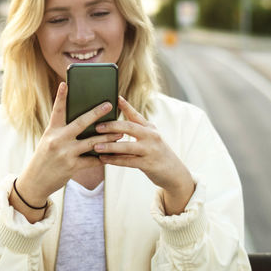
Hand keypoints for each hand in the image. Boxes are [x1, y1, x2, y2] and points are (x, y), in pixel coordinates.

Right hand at [11, 82, 125, 217]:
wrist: (35, 182)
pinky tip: (112, 154)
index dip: (61, 96)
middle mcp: (58, 139)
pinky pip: (92, 160)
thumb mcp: (48, 141)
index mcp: (51, 131)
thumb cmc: (44, 158)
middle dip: (96, 113)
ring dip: (108, 137)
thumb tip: (84, 123)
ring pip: (92, 141)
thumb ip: (62, 131)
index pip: (57, 110)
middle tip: (109, 105)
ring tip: (120, 133)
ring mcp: (65, 153)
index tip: (65, 83)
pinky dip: (103, 157)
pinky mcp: (72, 166)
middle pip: (80, 122)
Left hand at [94, 97, 195, 214]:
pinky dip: (114, 160)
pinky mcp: (148, 164)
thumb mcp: (152, 138)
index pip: (136, 115)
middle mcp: (151, 136)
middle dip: (112, 126)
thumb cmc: (158, 153)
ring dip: (110, 146)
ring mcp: (150, 150)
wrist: (175, 173)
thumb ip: (138, 129)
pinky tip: (103, 159)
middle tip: (97, 126)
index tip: (116, 98)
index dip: (126, 106)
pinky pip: (128, 161)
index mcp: (150, 128)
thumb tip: (118, 122)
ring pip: (127, 146)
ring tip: (96, 146)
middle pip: (129, 127)